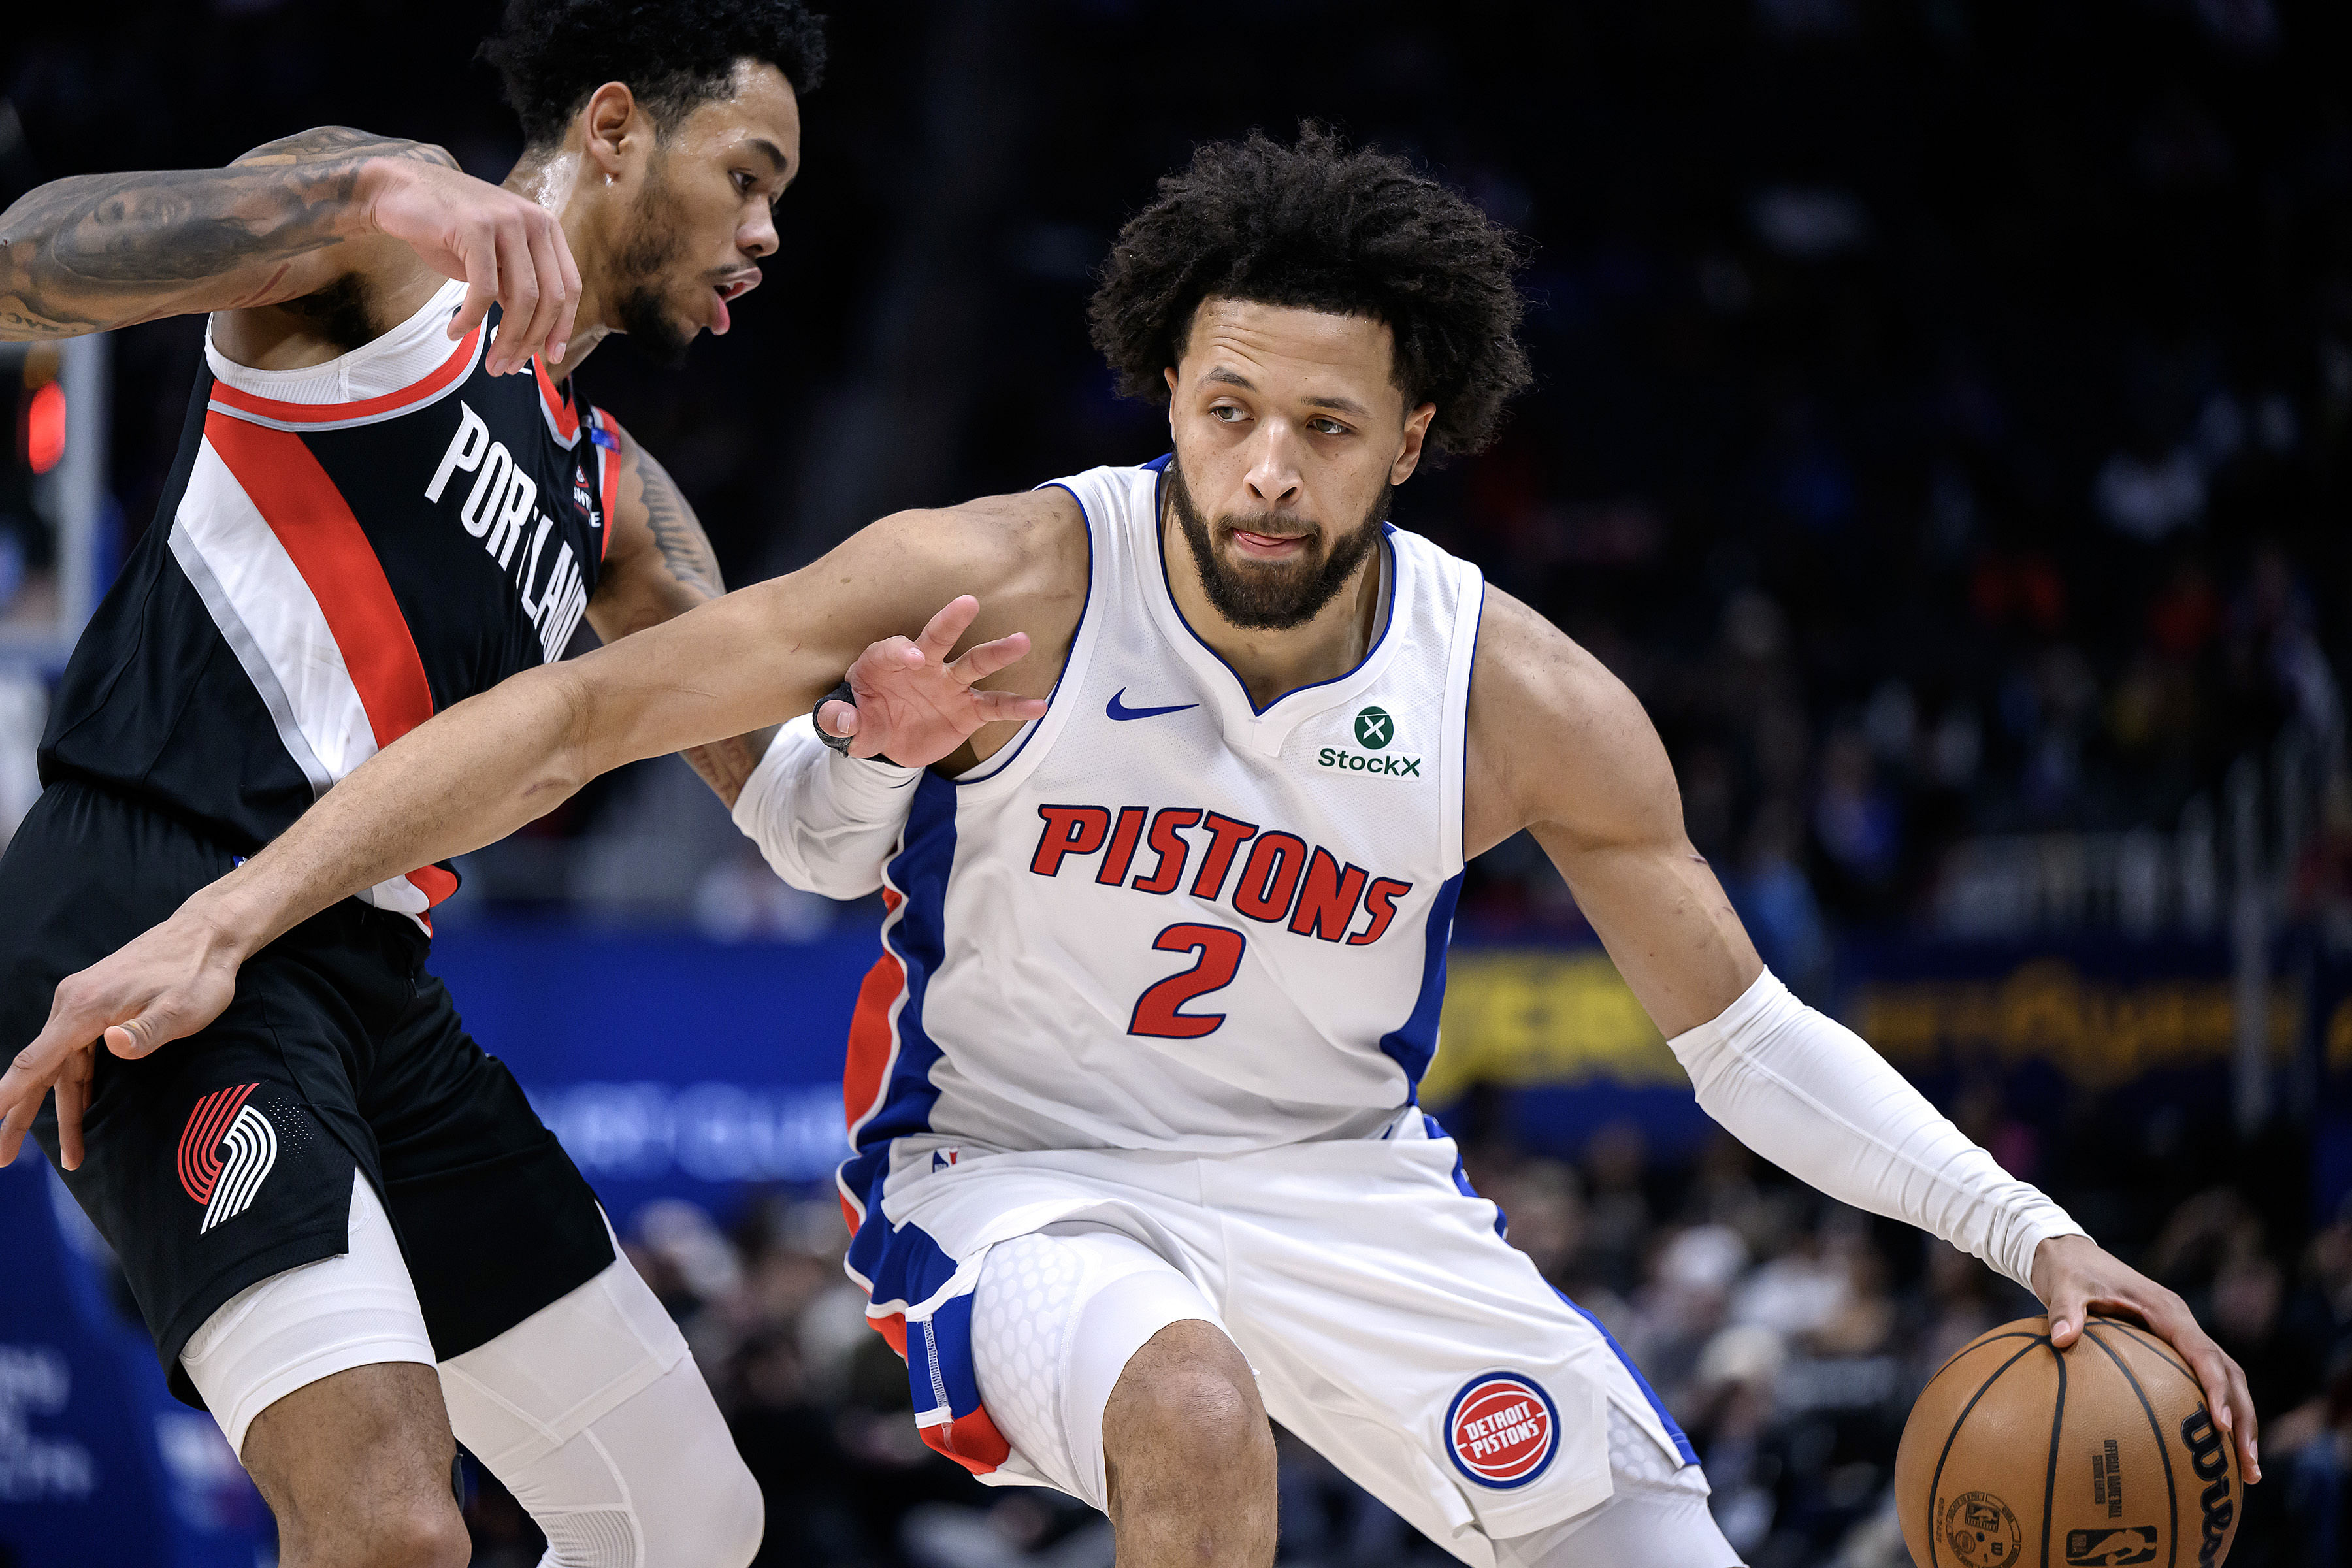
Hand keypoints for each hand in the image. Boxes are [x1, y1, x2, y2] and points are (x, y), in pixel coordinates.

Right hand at [0, 907, 244, 1170]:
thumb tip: (111, 1044)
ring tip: (71, 1156)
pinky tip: (82, 1110)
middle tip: (3, 1159)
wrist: (207, 934)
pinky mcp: (99, 1008)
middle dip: (20, 1116)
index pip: (34, 1061)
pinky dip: (78, 1085)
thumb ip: (147, 1031)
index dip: (8, 1096)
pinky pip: (78, 1055)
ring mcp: (84, 1006)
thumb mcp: (183, 1007)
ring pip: (63, 1068)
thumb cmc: (197, 972)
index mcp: (84, 1009)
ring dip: (63, 1110)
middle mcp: (73, 1007)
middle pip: (40, 1071)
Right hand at [361, 158, 580, 375]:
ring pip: (522, 298)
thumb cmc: (447, 230)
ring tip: (490, 363)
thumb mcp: (494, 258)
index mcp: (546, 227)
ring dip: (507, 339)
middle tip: (509, 367)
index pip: (570, 286)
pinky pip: (484, 290)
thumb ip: (518, 286)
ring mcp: (506, 221)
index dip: (562, 327)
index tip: (551, 358)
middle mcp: (534, 221)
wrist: (400, 190)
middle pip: (549, 298)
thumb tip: (536, 335)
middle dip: (531, 341)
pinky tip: (456, 333)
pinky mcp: (475, 227)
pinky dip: (471, 320)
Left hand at [815, 596, 1049, 767]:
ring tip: (1021, 641)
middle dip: (951, 621)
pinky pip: (994, 705)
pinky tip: (1038, 706)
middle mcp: (923, 665)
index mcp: (886, 662)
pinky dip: (1015, 706)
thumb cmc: (865, 720)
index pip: (893, 649)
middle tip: (968, 603)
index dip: (901, 651)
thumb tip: (842, 720)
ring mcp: (949, 685)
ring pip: (974, 663)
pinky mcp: (968, 709)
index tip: (915, 658)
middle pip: (938, 638)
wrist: (888, 741)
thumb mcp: (844, 726)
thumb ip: (839, 721)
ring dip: (996, 652)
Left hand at [2032, 1232, 2260, 1483]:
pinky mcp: (2170, 1346)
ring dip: (2238, 1420)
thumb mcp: (2062, 1285)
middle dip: (2243, 1418)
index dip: (2217, 1389)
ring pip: (2224, 1380)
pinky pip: (2199, 1380)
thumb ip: (2064, 1310)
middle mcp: (2182, 1324)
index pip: (2204, 1353)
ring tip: (2247, 1472)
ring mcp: (2179, 1336)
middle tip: (2248, 1467)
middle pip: (2229, 1373)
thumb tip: (2061, 1340)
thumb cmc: (2066, 1270)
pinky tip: (2207, 1448)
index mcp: (2166, 1310)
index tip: (2219, 1424)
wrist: (2067, 1252)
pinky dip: (2213, 1410)